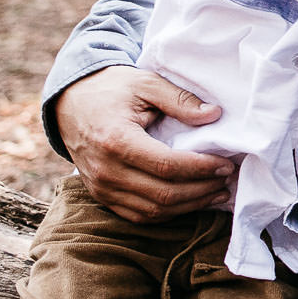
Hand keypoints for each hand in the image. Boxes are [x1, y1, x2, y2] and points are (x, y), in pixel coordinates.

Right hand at [54, 67, 233, 223]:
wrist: (70, 103)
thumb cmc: (111, 89)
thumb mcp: (146, 83)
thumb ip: (179, 99)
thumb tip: (213, 114)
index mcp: (116, 141)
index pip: (167, 166)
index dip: (201, 169)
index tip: (226, 165)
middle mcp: (106, 171)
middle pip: (163, 195)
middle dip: (202, 191)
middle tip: (227, 180)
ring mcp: (102, 188)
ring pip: (153, 211)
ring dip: (190, 206)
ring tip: (217, 193)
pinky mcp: (102, 197)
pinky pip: (139, 215)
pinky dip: (169, 213)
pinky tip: (191, 201)